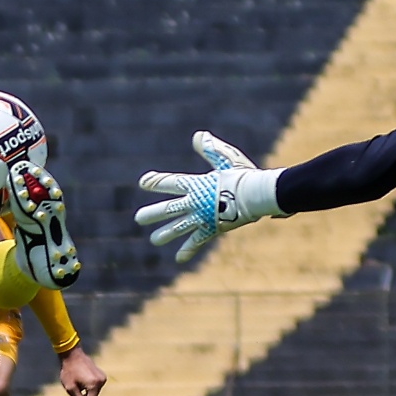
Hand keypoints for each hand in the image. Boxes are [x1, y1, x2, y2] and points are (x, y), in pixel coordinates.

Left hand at [57, 346, 105, 395]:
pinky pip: (92, 389)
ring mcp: (101, 379)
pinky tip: (76, 389)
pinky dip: (85, 392)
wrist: (72, 353)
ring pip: (91, 395)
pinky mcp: (100, 377)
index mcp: (94, 386)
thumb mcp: (70, 388)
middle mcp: (100, 382)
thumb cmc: (68, 371)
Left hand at [136, 131, 284, 262]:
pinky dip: (189, 249)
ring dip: (166, 234)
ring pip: (179, 227)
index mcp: (196, 184)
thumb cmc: (243, 174)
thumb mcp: (226, 158)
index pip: (170, 182)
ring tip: (154, 240)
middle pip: (169, 208)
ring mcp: (202, 217)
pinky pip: (198, 241)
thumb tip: (197, 136)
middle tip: (138, 219)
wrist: (256, 194)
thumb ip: (210, 149)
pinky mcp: (212, 229)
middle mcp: (195, 202)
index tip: (143, 182)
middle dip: (153, 213)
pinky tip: (178, 259)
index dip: (156, 182)